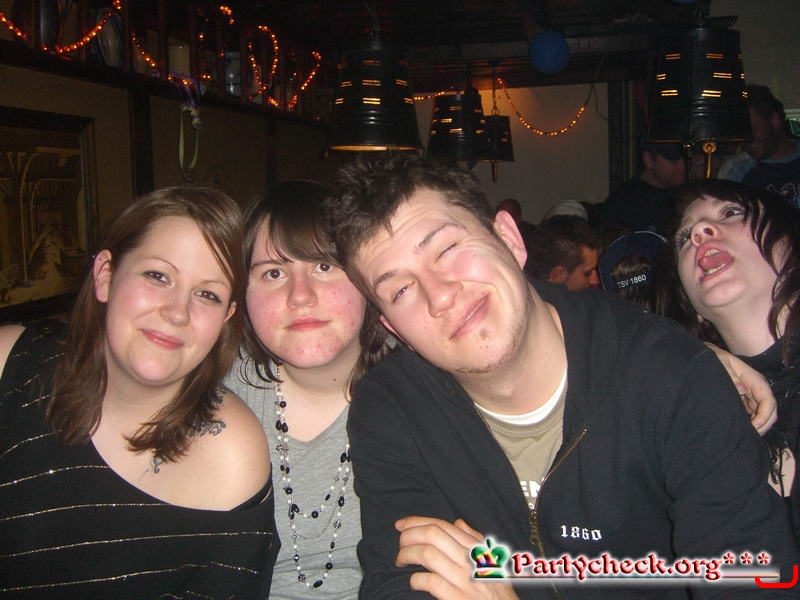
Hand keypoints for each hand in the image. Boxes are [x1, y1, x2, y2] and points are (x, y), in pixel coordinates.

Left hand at [395, 516, 518, 599]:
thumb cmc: (497, 589)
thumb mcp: (492, 560)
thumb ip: (474, 540)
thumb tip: (457, 522)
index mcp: (476, 548)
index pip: (442, 525)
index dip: (417, 522)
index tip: (400, 525)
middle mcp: (471, 560)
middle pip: (432, 535)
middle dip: (409, 536)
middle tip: (399, 545)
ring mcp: (464, 580)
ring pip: (428, 554)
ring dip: (407, 555)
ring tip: (401, 562)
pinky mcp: (458, 599)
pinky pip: (430, 581)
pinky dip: (415, 579)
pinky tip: (413, 582)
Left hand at [706, 342, 776, 434]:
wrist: (708, 358)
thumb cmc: (715, 359)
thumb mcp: (721, 362)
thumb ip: (730, 375)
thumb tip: (742, 389)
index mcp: (755, 381)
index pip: (768, 401)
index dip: (764, 416)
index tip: (753, 427)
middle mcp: (758, 389)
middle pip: (770, 412)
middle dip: (763, 426)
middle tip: (748, 436)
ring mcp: (753, 396)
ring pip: (763, 415)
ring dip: (757, 426)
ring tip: (744, 435)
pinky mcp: (746, 401)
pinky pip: (754, 415)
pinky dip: (750, 424)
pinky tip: (741, 430)